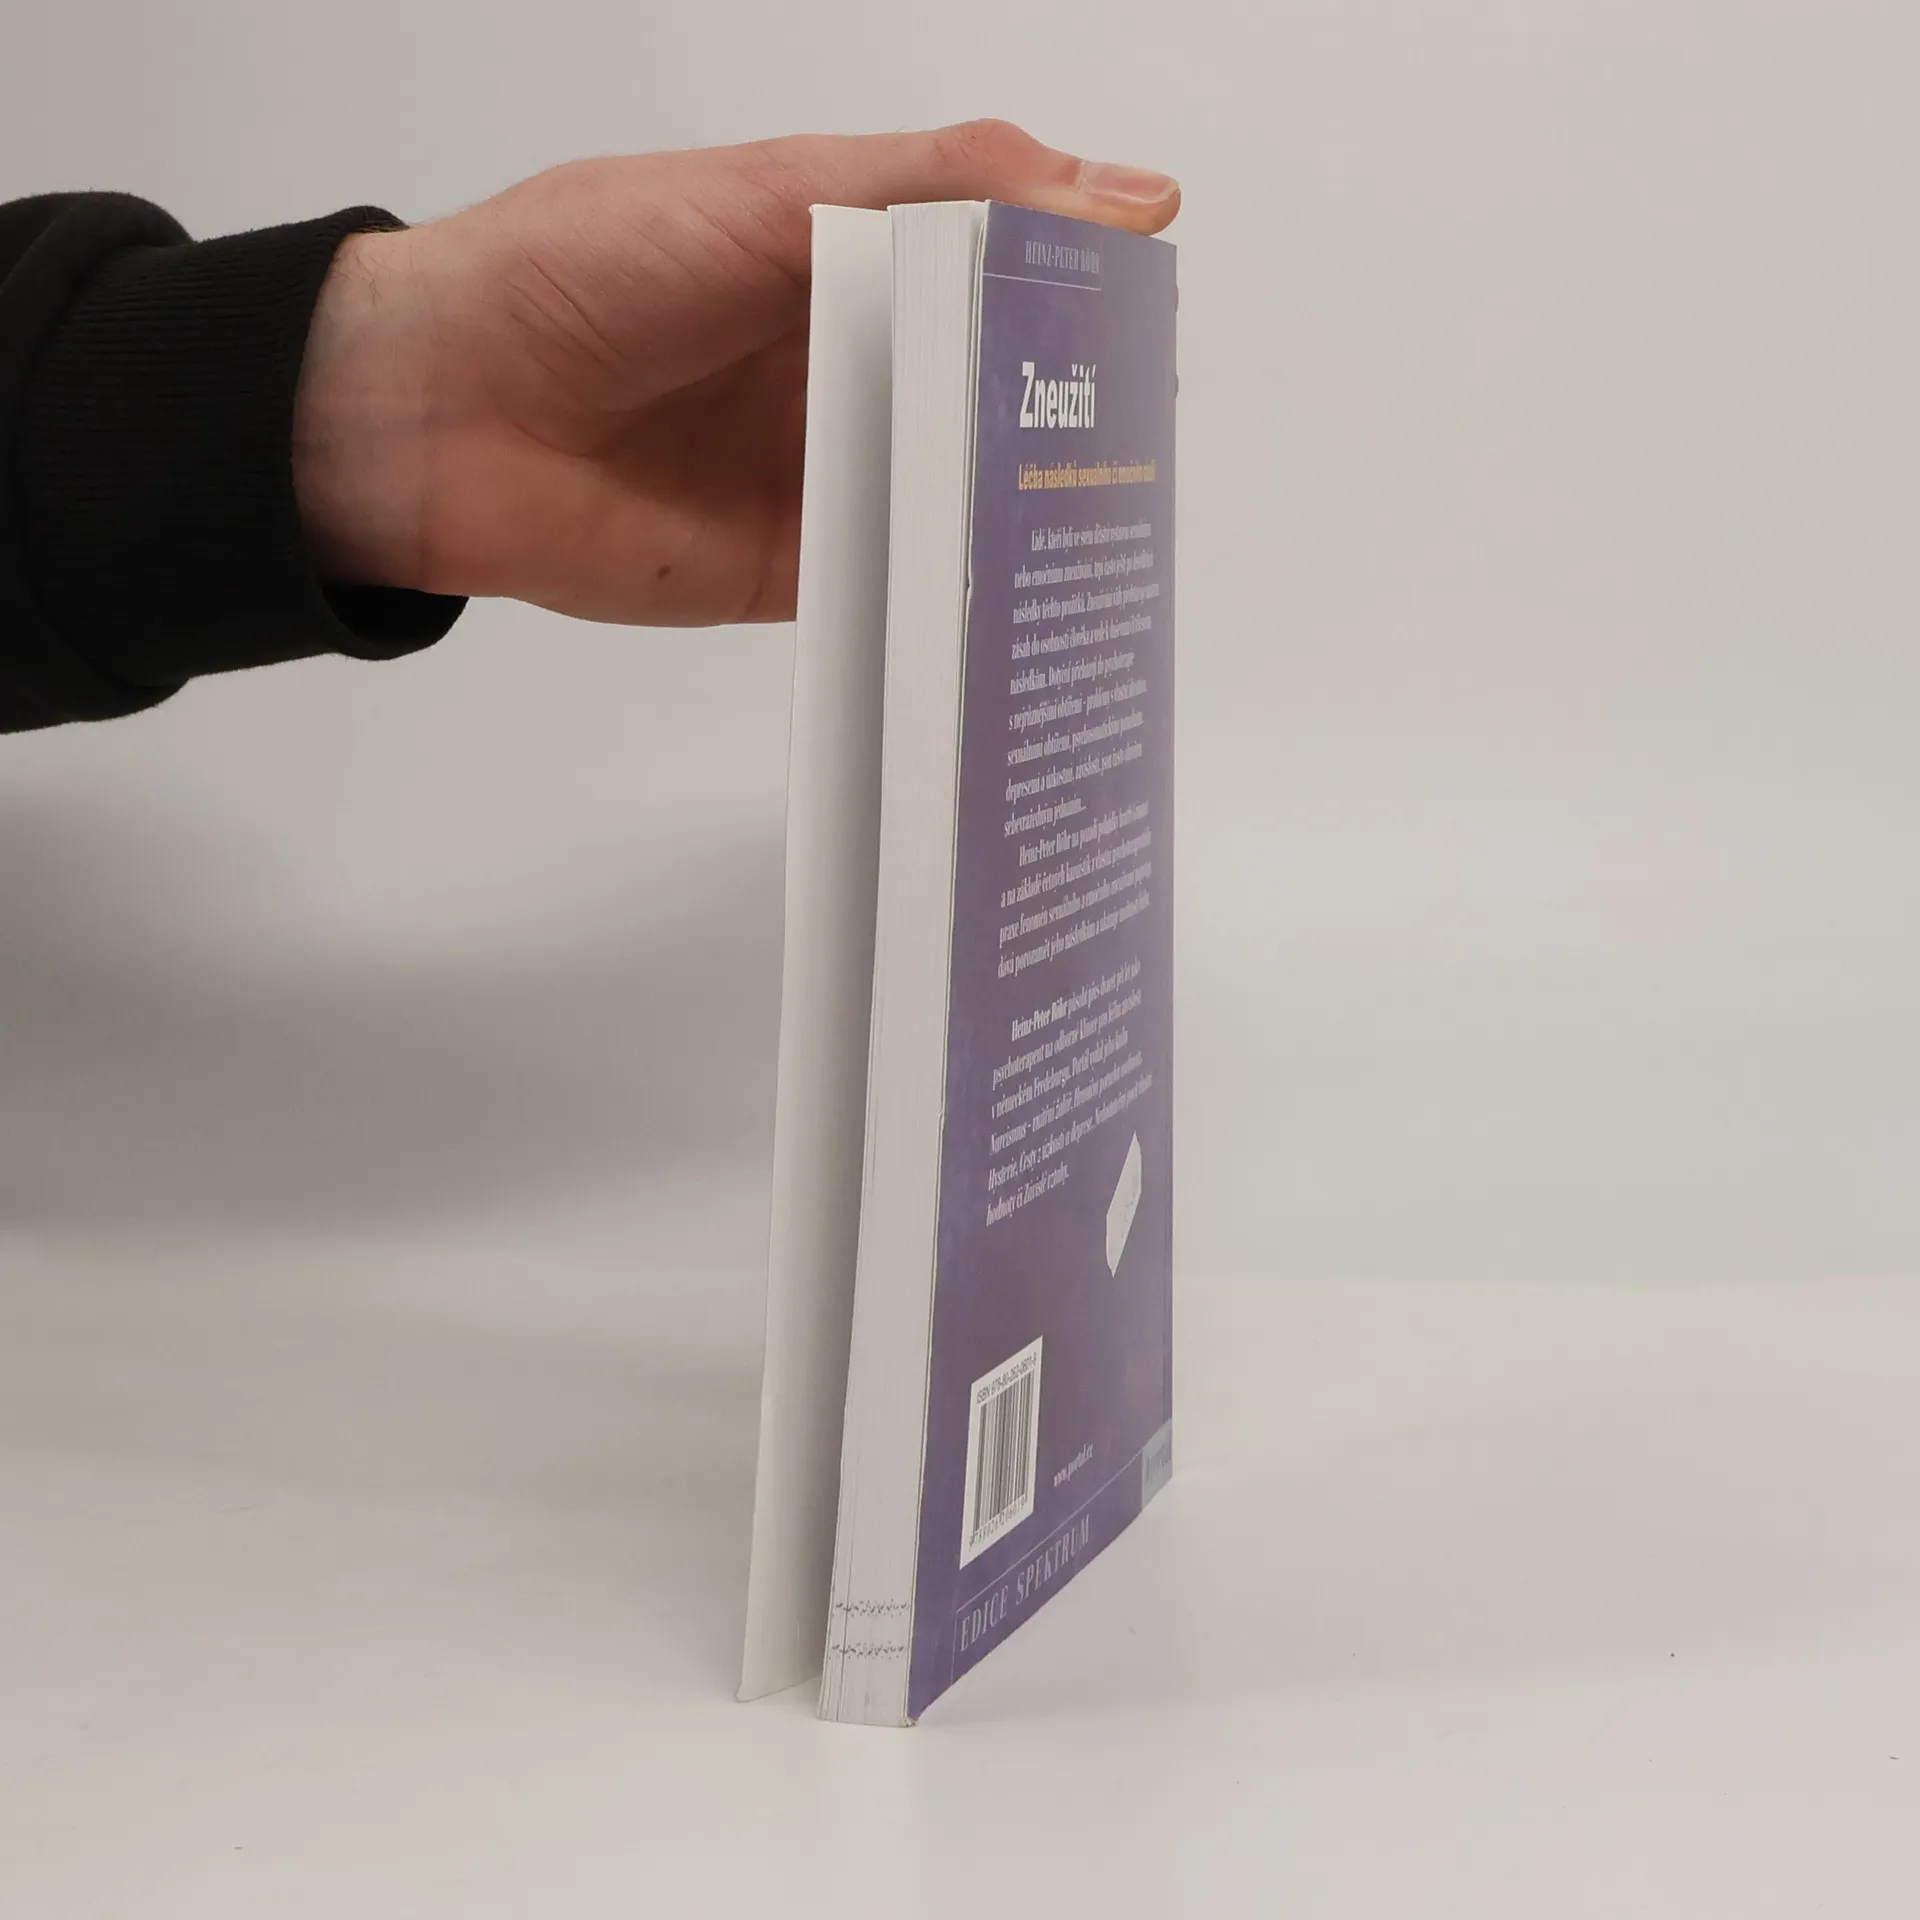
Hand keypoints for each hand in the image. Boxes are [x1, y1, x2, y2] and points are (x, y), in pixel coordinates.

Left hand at [292, 122, 1179, 624]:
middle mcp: (855, 370)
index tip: (1157, 333)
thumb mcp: (776, 190)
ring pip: (958, 501)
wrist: (444, 409)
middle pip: (993, 401)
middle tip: (1149, 452)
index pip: (1002, 281)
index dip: (1079, 305)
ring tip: (1113, 538)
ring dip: (1024, 518)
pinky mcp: (802, 573)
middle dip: (1069, 425)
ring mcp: (833, 477)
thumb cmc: (590, 266)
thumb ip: (942, 190)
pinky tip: (1019, 612)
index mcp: (857, 261)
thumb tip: (1123, 194)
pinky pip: (899, 591)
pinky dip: (953, 600)